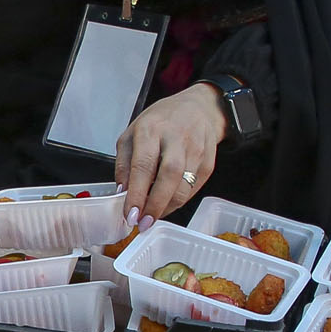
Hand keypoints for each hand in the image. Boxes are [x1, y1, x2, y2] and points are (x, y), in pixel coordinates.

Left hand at [114, 84, 226, 225]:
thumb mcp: (132, 134)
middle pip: (169, 176)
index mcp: (151, 129)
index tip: (130, 214)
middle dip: (155, 204)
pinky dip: (180, 201)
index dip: (136, 193)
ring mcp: (196, 149)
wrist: (199, 108)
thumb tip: (121, 193)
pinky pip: (194, 188)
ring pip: (184, 186)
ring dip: (167, 207)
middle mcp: (176, 138)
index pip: (143, 165)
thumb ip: (124, 164)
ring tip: (153, 217)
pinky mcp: (209, 161)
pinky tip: (167, 204)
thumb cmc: (160, 122)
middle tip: (143, 223)